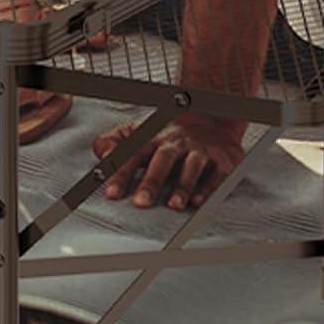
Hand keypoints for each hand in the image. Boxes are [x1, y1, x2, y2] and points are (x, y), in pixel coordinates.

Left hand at [93, 114, 245, 209]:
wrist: (211, 116)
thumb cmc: (170, 134)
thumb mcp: (141, 131)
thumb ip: (117, 141)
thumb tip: (100, 152)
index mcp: (153, 138)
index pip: (134, 154)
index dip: (121, 173)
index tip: (111, 193)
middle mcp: (176, 144)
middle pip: (162, 160)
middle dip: (151, 181)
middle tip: (140, 203)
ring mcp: (199, 150)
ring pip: (191, 166)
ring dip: (182, 186)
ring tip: (173, 206)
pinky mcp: (222, 160)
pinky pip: (217, 174)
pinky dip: (209, 188)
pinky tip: (200, 202)